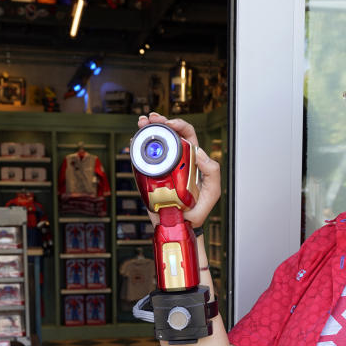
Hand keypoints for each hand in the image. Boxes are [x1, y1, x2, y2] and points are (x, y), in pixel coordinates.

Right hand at [136, 112, 221, 228]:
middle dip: (159, 122)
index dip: (179, 126)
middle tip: (151, 118)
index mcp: (191, 159)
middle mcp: (176, 160)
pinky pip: (142, 161)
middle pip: (168, 135)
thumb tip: (198, 152)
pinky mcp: (149, 177)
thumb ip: (212, 172)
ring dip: (147, 131)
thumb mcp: (212, 191)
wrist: (180, 226)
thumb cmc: (198, 210)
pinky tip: (133, 140)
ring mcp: (162, 168)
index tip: (169, 124)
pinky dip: (137, 149)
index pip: (187, 135)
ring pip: (154, 144)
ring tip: (141, 123)